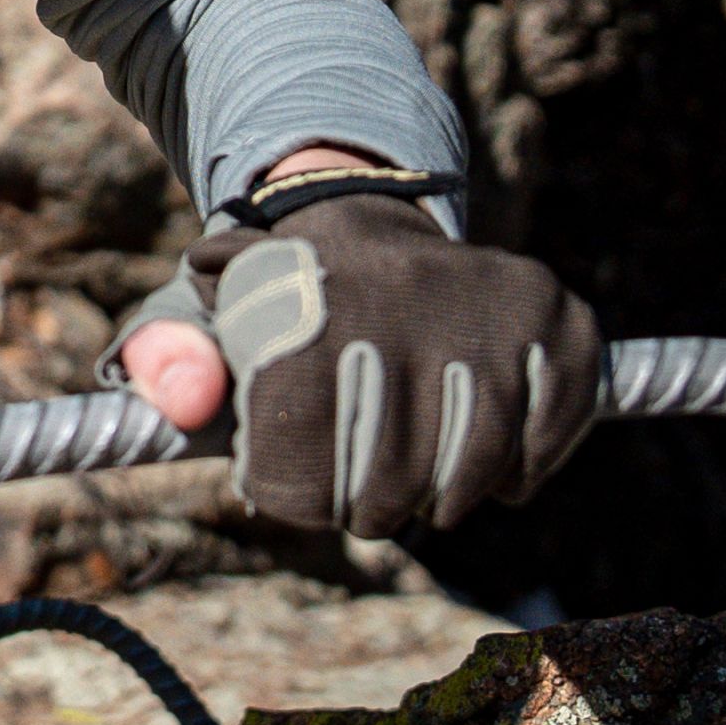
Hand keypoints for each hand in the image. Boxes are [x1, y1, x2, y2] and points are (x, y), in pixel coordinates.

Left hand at [109, 161, 598, 535]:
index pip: (302, 457)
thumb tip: (185, 401)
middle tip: (369, 509)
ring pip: (478, 463)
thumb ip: (172, 359)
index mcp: (307, 296)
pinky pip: (553, 426)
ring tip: (429, 500)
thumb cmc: (278, 298)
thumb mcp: (207, 318)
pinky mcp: (551, 310)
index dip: (299, 496)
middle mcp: (400, 291)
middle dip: (375, 509)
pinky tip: (500, 474)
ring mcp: (486, 299)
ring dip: (451, 499)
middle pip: (393, 477)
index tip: (300, 494)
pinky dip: (528, 466)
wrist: (360, 215)